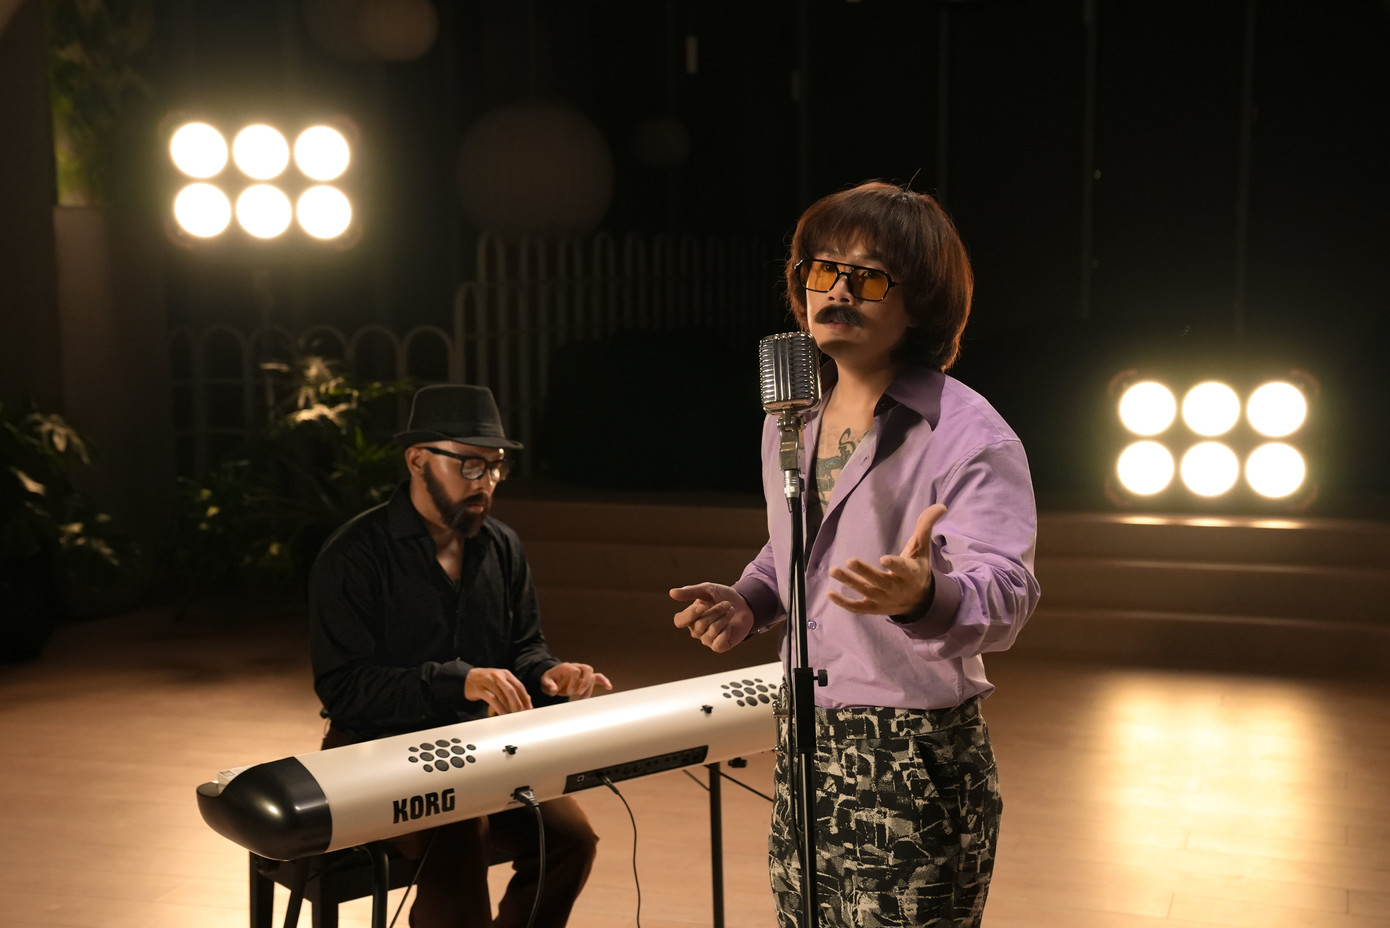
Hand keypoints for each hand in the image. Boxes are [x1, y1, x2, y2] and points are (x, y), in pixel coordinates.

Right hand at [464, 667, 531, 715]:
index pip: (519, 686)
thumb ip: (512, 689)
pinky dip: (499, 707)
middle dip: (518, 704)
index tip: (529, 708)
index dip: (525, 698)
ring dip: (509, 707)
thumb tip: (527, 700)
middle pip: (512, 691)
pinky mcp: (480, 688)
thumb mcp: (500, 681)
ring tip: (513, 716)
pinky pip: (492, 699)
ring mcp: (488, 681)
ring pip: (502, 695)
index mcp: (505, 674)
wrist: (466, 677)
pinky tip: (502, 713)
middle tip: (522, 714)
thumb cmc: (485, 681)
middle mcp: (498, 676)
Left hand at [541, 662, 612, 699]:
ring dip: (589, 687)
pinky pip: (598, 676)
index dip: (574, 682)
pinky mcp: (586, 678)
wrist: (552, 677)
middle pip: (587, 669)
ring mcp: (582, 672)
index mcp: (567, 667)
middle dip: (585, 682)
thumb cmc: (549, 679)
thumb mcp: (545, 681)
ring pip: (592, 675)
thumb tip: (554, 690)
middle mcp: (577, 667)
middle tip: (578, 693)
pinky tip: (609, 687)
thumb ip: (548, 685)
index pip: (575, 671)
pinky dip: (604, 681)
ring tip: (582, 698)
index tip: (570, 692)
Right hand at [670, 582, 752, 652]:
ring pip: (711, 631)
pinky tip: (730, 626)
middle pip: (699, 625)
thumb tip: (671, 593)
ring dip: (724, 618)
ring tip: (730, 611)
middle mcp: (696, 630)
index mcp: (690, 616)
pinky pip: (718, 643)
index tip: (702, 606)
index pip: (679, 621)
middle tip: (727, 604)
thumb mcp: (707, 590)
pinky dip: (727, 632)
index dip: (689, 615)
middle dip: (716, 612)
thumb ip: (690, 592)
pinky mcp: (719, 647)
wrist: (744, 605)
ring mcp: (707, 639)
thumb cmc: (722, 597)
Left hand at [827, 504, 946, 616]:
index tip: (884, 559)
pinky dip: (844, 603)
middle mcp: (896, 588)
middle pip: (880, 581)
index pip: (903, 568)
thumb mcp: (922, 549)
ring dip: (849, 583)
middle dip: (865, 572)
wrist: (919, 601)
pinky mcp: (873, 608)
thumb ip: (926, 526)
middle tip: (850, 560)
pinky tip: (830, 593)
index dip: (894, 564)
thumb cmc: (917, 569)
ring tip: (834, 570)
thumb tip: (940, 506)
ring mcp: (884, 599)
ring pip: (866, 592)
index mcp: (910, 573)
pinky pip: (858, 608)